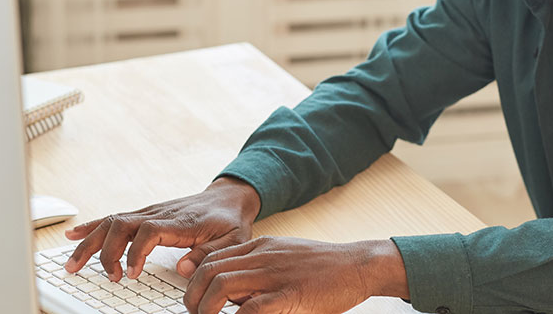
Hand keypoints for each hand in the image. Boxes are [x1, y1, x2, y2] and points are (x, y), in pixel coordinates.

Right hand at [63, 176, 261, 281]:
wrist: (229, 198)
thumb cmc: (230, 222)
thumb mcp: (232, 241)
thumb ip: (209, 254)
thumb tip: (183, 268)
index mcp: (181, 222)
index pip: (148, 231)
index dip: (134, 252)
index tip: (130, 274)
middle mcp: (160, 214)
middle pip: (122, 224)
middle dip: (105, 251)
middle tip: (107, 277)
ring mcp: (150, 212)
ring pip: (112, 222)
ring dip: (90, 243)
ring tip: (73, 265)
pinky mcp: (144, 215)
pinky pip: (114, 219)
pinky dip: (91, 227)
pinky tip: (72, 236)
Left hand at [183, 236, 408, 313]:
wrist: (358, 264)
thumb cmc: (324, 266)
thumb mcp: (285, 256)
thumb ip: (260, 266)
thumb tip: (234, 291)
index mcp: (262, 246)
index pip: (214, 257)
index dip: (196, 279)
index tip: (194, 297)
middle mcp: (264, 256)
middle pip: (210, 270)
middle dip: (194, 295)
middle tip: (196, 312)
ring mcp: (276, 274)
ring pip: (223, 285)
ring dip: (207, 307)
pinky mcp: (290, 293)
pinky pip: (253, 307)